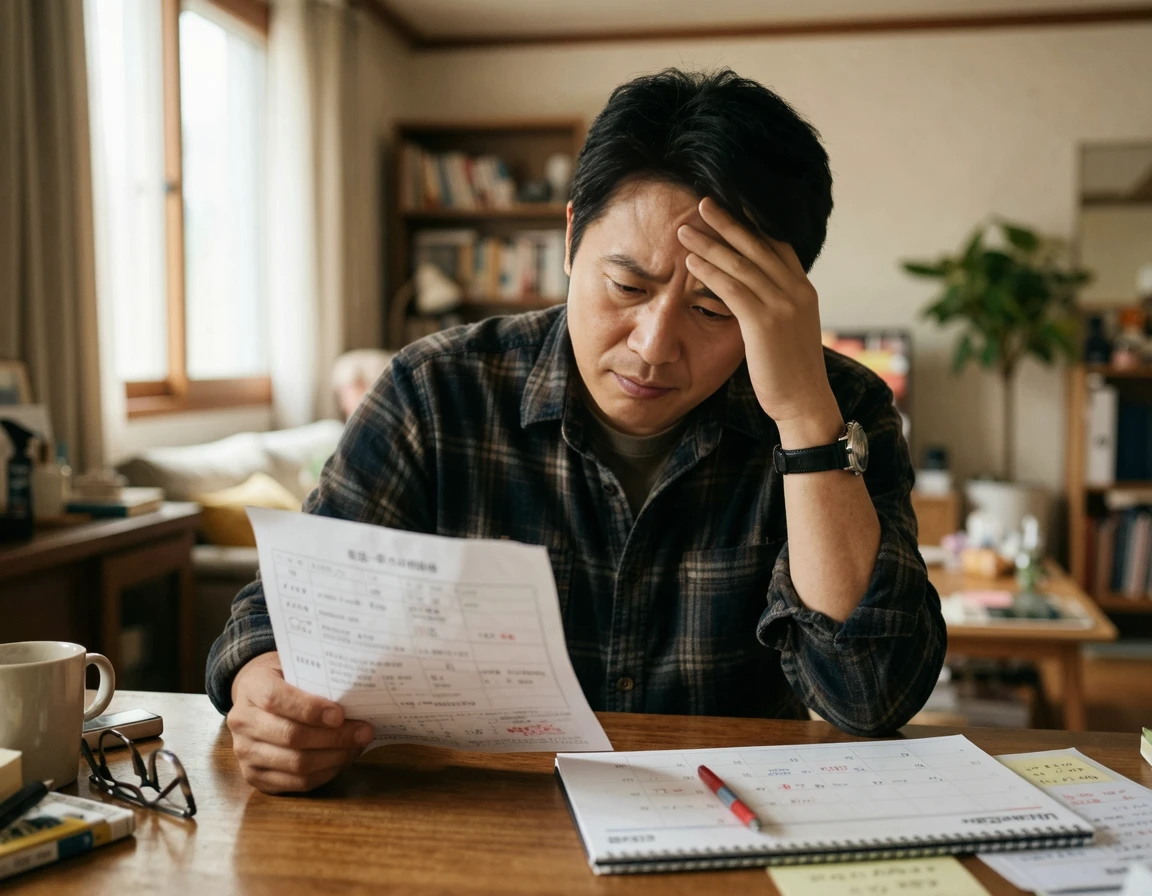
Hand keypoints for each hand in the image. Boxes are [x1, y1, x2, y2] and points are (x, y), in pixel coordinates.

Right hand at [227, 651, 373, 793]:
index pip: (276, 700)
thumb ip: (317, 679)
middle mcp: (242, 722)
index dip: (310, 709)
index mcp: (252, 688)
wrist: (256, 700)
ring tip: (357, 746)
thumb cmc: (286, 681)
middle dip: (334, 737)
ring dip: (334, 757)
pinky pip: (296, 782)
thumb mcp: (295, 668)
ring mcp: (246, 753)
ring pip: (296, 763)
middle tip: (363, 732)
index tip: (339, 715)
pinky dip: (325, 773)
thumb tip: (357, 697)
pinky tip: (342, 760)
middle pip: (291, 736)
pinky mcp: (255, 777)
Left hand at [677, 197, 841, 444]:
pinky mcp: (765, 323)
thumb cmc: (791, 371)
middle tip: (702, 204)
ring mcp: (783, 305)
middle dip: (727, 223)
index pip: (777, 245)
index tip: (729, 207)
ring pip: (741, 264)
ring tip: (685, 231)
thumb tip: (751, 294)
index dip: (752, 224)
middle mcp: (796, 291)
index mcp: (803, 289)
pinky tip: (690, 264)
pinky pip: (732, 289)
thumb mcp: (789, 330)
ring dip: (710, 245)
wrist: (804, 402)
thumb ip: (775, 306)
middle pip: (757, 245)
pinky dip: (710, 273)